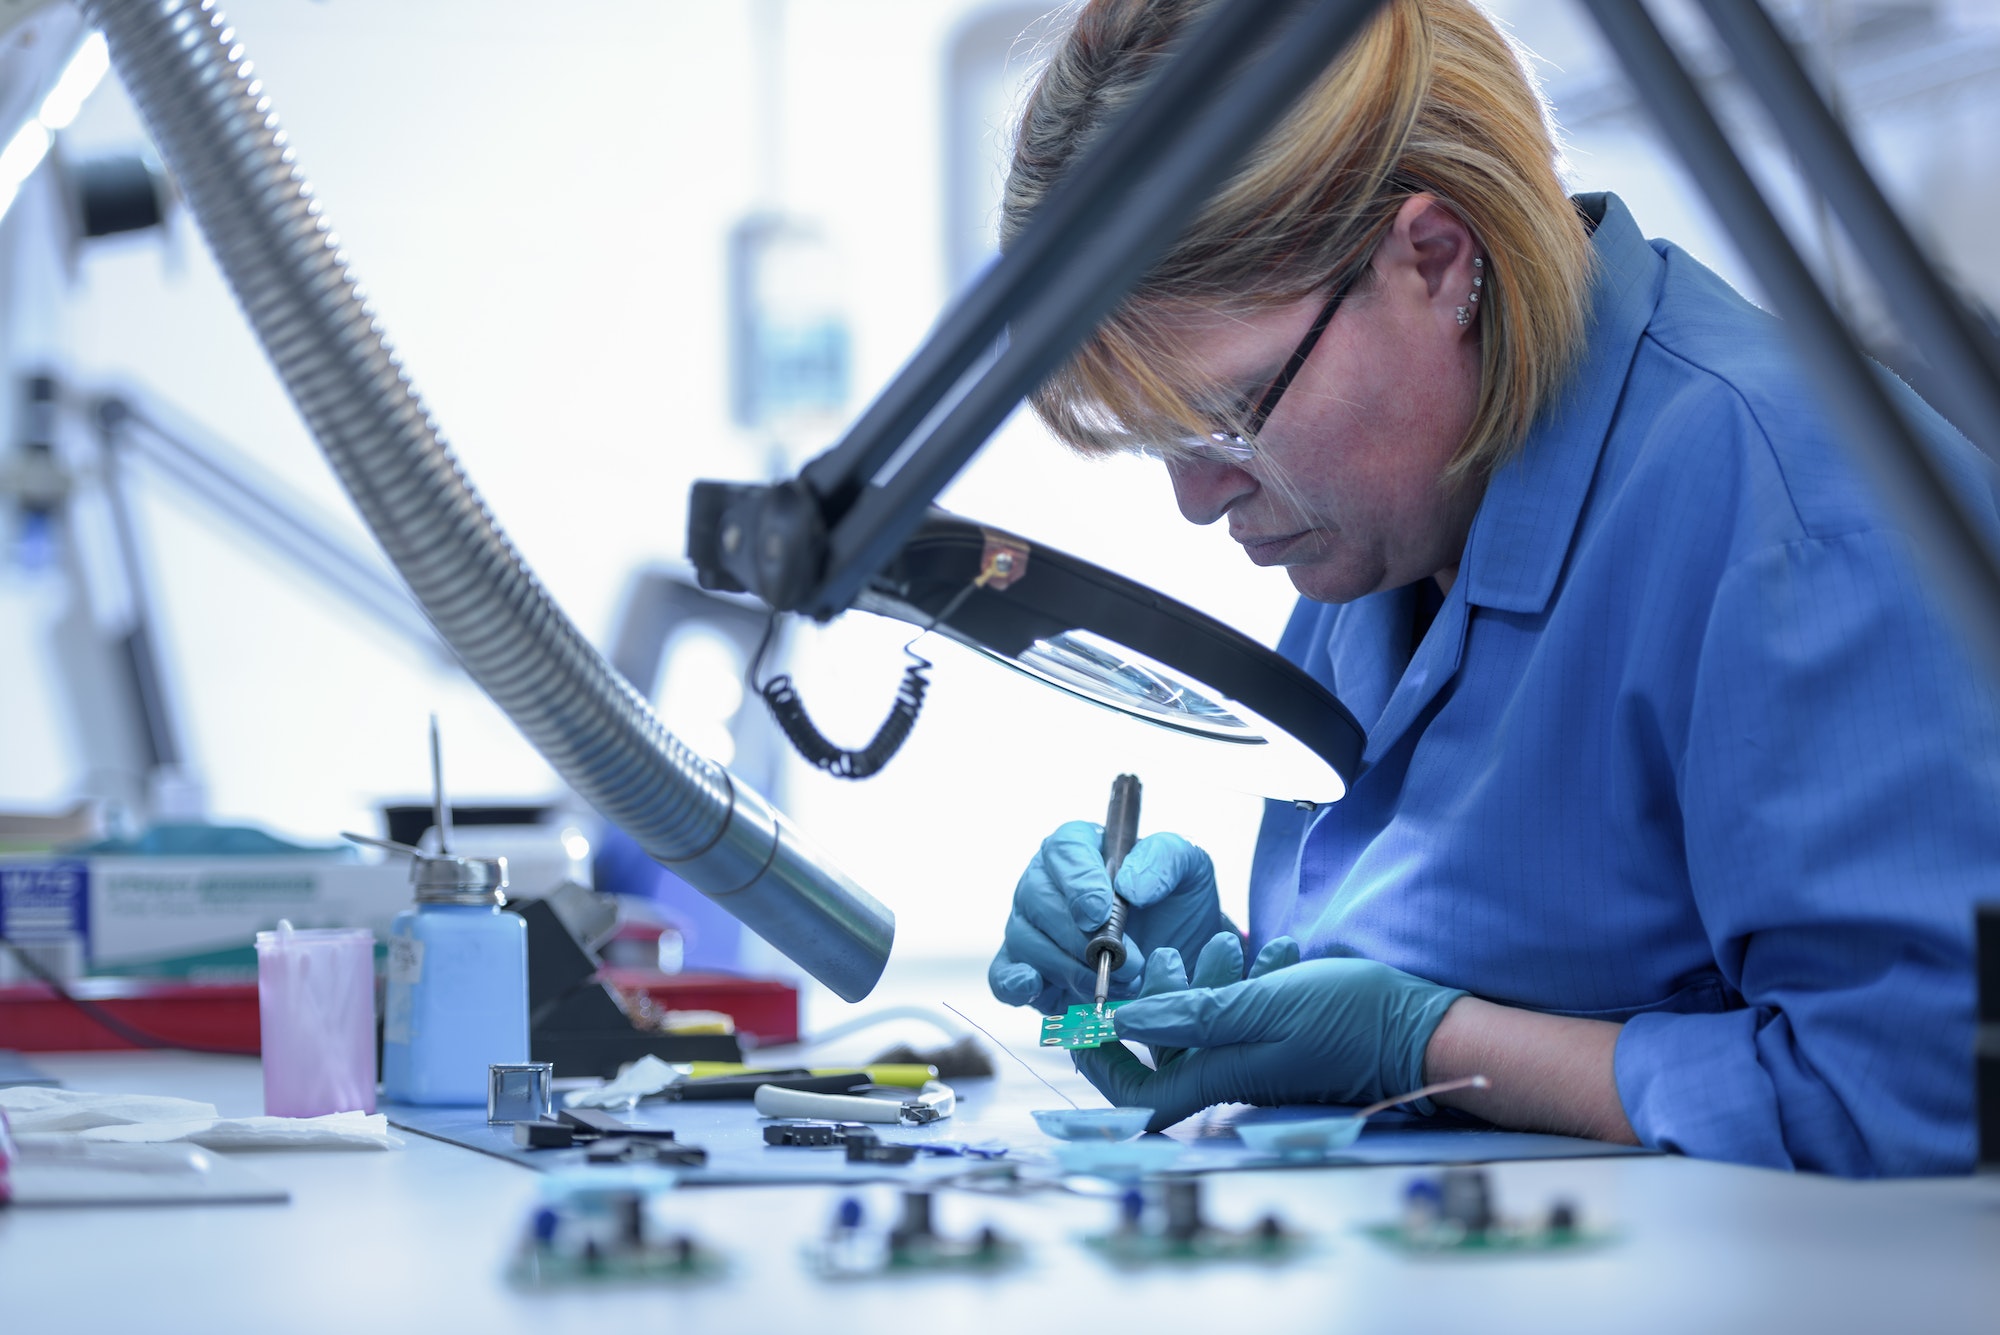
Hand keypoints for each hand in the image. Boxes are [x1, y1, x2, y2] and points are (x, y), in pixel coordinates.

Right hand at [988, 823, 1229, 1014]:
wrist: (1176, 956)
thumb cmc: (1175, 906)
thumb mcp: (1189, 869)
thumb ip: (1164, 859)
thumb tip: (1129, 885)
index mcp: (1080, 848)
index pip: (1064, 851)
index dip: (1078, 882)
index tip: (1100, 912)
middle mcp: (1045, 882)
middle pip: (1038, 899)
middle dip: (1081, 937)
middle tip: (1126, 962)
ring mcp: (1030, 926)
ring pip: (1026, 941)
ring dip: (1069, 968)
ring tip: (1111, 983)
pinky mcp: (1025, 968)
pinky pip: (1004, 976)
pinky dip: (1016, 984)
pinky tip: (1036, 987)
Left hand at [1071, 944, 1465, 1131]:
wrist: (1424, 1029)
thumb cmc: (1349, 1020)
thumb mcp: (1260, 1008)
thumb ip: (1191, 1015)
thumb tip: (1122, 1021)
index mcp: (1221, 1076)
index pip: (1138, 1093)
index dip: (1101, 1061)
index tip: (1082, 1017)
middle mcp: (1235, 1074)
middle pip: (1168, 1047)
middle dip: (1162, 994)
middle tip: (1168, 954)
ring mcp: (1261, 1059)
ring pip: (1208, 1020)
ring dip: (1209, 976)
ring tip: (1229, 940)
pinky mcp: (1286, 1039)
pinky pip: (1247, 1011)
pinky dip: (1248, 978)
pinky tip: (1273, 951)